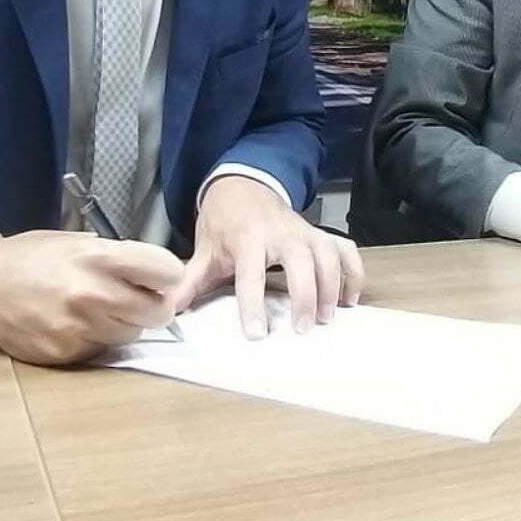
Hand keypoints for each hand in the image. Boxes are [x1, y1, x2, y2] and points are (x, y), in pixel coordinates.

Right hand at [0, 229, 184, 365]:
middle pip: (159, 313)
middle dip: (152, 306)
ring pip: (132, 335)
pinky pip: (101, 350)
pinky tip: (74, 324)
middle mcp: (94, 294)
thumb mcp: (78, 242)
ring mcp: (80, 328)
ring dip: (123, 324)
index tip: (158, 279)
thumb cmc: (33, 257)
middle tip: (135, 299)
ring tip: (97, 309)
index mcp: (101, 258)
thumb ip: (119, 258)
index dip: (166, 277)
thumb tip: (156, 277)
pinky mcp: (65, 353)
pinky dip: (95, 339)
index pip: (168, 273)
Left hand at [166, 175, 363, 340]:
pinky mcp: (321, 234)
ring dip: (332, 287)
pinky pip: (346, 250)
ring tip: (327, 317)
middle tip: (304, 329)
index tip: (257, 334)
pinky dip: (354, 273)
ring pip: (328, 256)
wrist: (244, 185)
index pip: (251, 274)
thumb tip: (167, 310)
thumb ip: (190, 281)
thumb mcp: (204, 250)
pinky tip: (350, 299)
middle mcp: (281, 233)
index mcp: (248, 239)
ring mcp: (305, 232)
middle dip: (305, 296)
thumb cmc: (224, 224)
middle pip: (301, 263)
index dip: (253, 305)